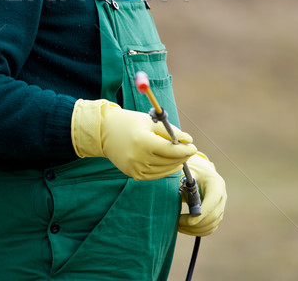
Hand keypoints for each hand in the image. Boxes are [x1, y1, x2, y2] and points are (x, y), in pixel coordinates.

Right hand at [71, 99, 196, 179]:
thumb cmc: (130, 122)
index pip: (171, 150)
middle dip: (182, 157)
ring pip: (164, 171)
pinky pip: (154, 175)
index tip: (193, 147)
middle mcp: (138, 157)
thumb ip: (171, 132)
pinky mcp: (133, 174)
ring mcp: (135, 168)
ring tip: (180, 157)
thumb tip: (189, 141)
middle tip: (189, 151)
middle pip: (169, 162)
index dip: (185, 150)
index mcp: (143, 141)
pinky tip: (168, 163)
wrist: (104, 131)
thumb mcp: (150, 122)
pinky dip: (164, 170)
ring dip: (175, 164)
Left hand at [179, 152, 226, 235]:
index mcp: (216, 184)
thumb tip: (175, 191)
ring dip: (196, 230)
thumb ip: (182, 180)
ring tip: (179, 227)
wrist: (201, 170)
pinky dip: (198, 231)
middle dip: (196, 224)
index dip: (201, 215)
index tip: (187, 221)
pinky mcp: (217, 214)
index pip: (211, 203)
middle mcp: (222, 196)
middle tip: (178, 224)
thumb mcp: (187, 171)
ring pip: (212, 225)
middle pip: (213, 217)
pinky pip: (210, 227)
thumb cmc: (193, 170)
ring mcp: (221, 206)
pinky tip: (185, 228)